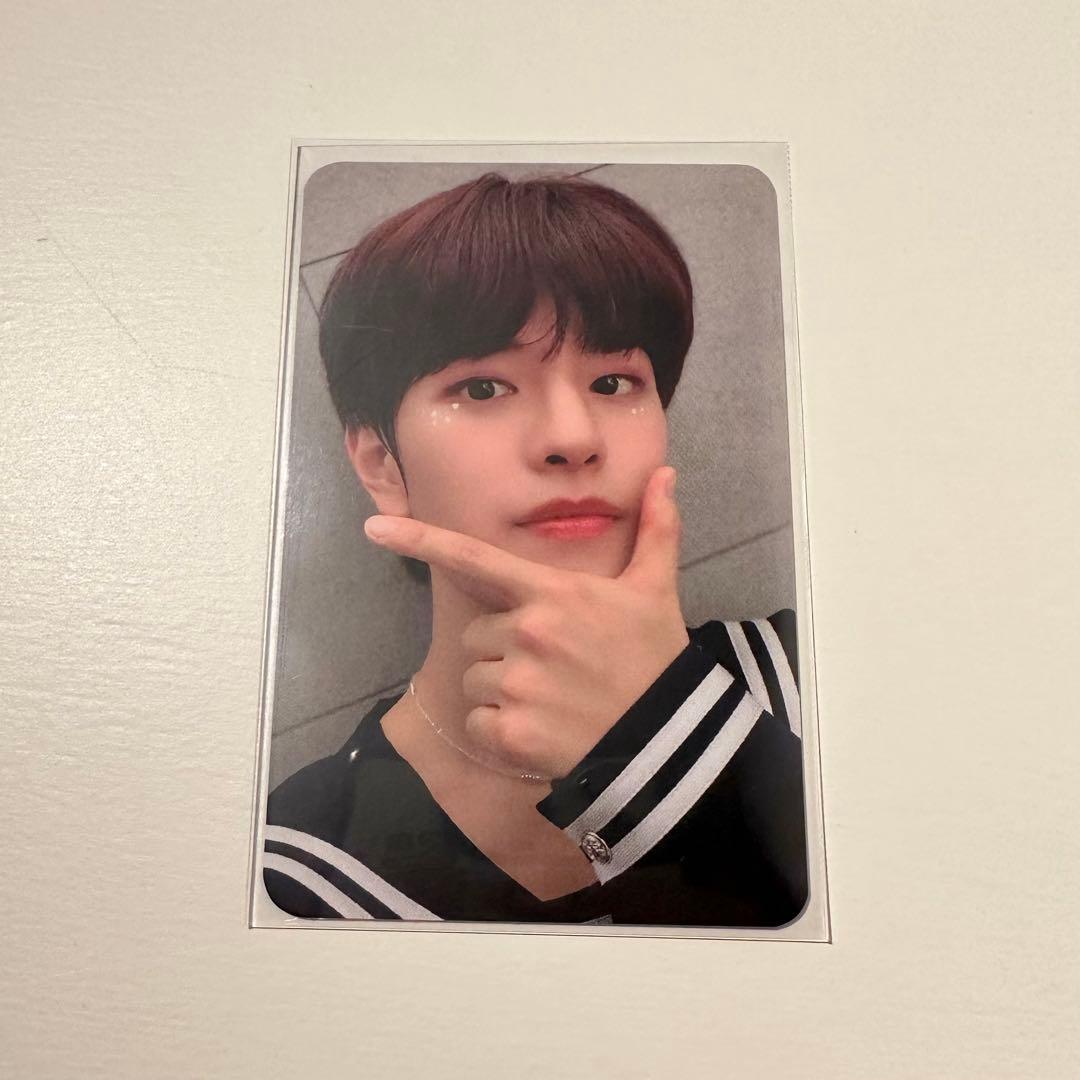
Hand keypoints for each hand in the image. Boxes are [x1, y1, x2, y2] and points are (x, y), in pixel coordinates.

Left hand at [362, 466, 689, 778]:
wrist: (670, 742)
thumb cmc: (656, 659)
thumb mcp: (656, 590)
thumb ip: (656, 529)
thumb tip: (665, 473)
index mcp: (552, 593)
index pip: (475, 559)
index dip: (420, 540)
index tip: (373, 527)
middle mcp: (528, 632)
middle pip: (476, 634)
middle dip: (503, 648)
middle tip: (554, 666)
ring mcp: (518, 684)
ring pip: (474, 679)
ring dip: (501, 692)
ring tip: (552, 700)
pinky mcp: (511, 733)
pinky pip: (477, 723)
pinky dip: (500, 733)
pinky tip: (542, 732)